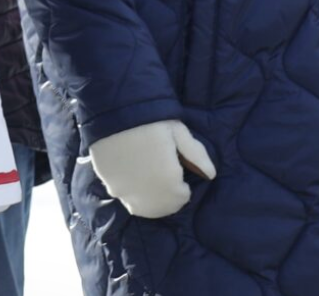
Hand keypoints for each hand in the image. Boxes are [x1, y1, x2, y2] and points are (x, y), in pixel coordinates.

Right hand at [89, 120, 215, 217]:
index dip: (181, 185)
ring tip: (145, 177)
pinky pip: (121, 195)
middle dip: (166, 195)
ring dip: (147, 198)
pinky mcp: (107, 182)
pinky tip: (127, 172)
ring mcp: (125, 190)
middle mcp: (147, 194)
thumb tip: (210, 174)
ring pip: (141, 207)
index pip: (182, 197)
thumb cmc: (149, 120)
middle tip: (161, 173)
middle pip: (162, 207)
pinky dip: (127, 189)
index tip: (175, 169)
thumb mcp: (178, 132)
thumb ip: (197, 154)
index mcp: (169, 183)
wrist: (111, 111)